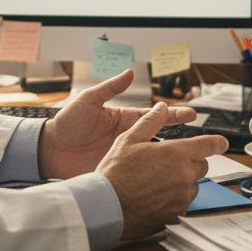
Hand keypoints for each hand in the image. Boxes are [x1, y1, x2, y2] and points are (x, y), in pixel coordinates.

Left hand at [38, 69, 197, 179]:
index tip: (191, 114)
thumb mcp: (88, 101)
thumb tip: (130, 72)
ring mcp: (124, 157)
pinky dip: (153, 176)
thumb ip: (110, 87)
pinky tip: (166, 179)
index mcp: (123, 119)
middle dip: (181, 137)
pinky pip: (138, 174)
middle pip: (160, 137)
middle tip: (201, 138)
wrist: (49, 151)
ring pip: (153, 157)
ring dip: (170, 158)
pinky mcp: (116, 172)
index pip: (154, 116)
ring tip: (189, 160)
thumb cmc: (66, 123)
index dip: (173, 115)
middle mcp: (127, 138)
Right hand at [96, 101, 228, 240]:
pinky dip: (175, 199)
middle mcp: (185, 175)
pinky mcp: (177, 213)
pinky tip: (156, 197)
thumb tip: (162, 106)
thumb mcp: (129, 139)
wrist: (106, 206)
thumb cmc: (116, 172)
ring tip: (157, 182)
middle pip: (202, 166)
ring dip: (183, 183)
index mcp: (176, 153)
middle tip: (168, 164)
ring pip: (193, 186)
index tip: (222, 143)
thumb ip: (150, 121)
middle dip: (190, 163)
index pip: (210, 145)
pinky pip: (184, 203)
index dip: (218, 143)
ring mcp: (182, 196)